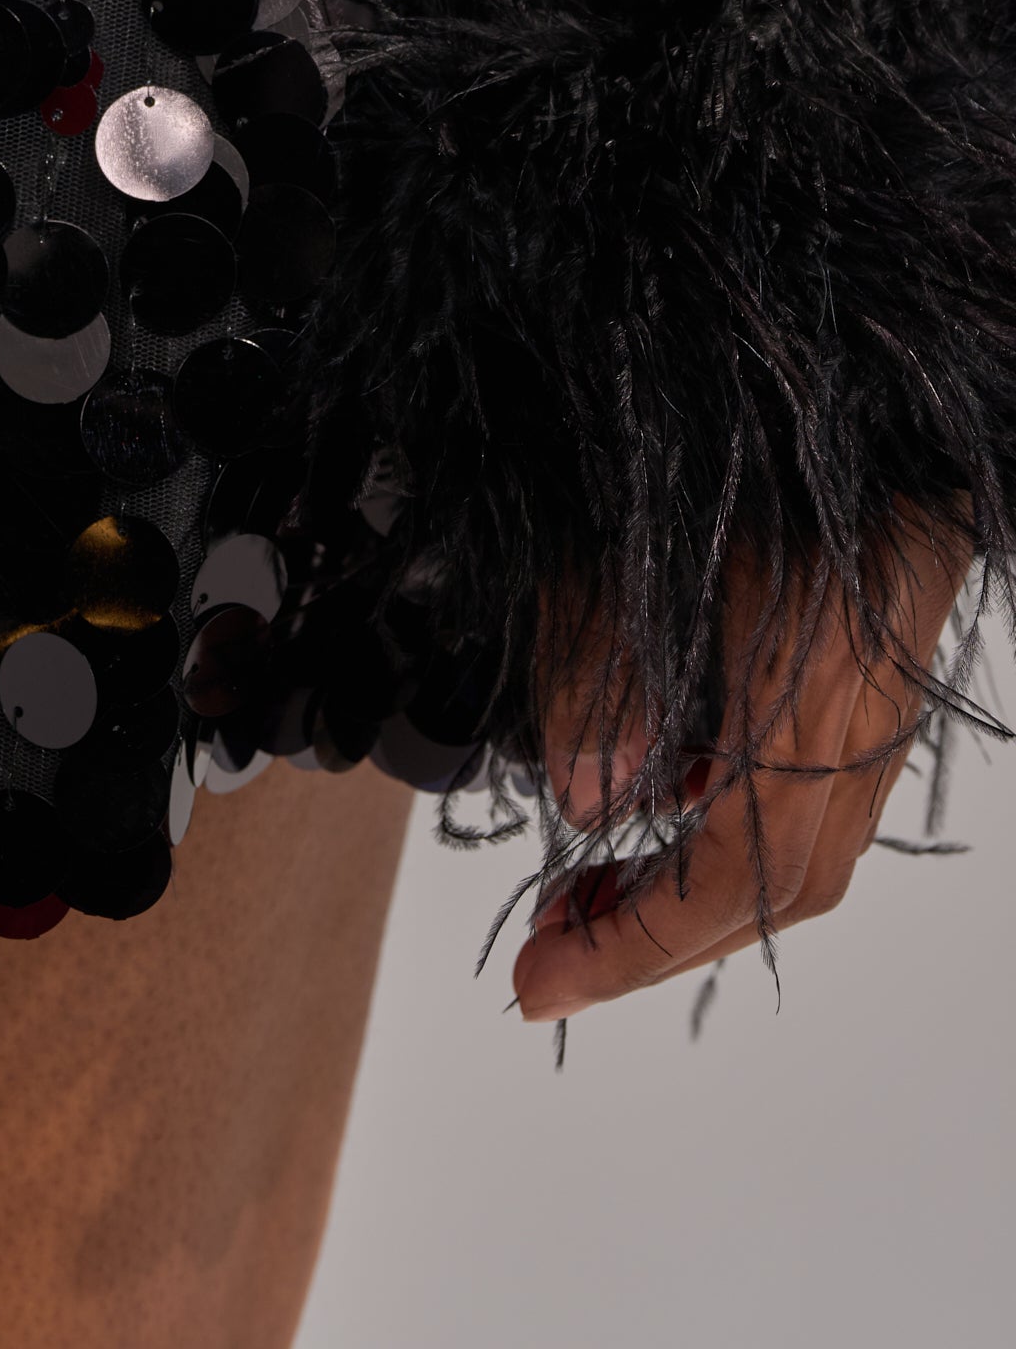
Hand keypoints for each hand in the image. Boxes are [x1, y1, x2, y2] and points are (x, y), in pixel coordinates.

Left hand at [511, 516, 970, 1023]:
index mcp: (806, 729)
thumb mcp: (650, 566)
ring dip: (685, 896)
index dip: (625, 950)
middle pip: (763, 897)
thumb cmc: (763, 474)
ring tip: (587, 898)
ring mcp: (867, 735)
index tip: (540, 988)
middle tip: (551, 957)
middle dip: (652, 942)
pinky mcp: (861, 710)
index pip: (720, 886)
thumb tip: (585, 802)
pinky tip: (659, 814)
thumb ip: (604, 685)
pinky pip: (799, 812)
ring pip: (786, 865)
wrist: (874, 427)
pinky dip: (722, 839)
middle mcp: (853, 750)